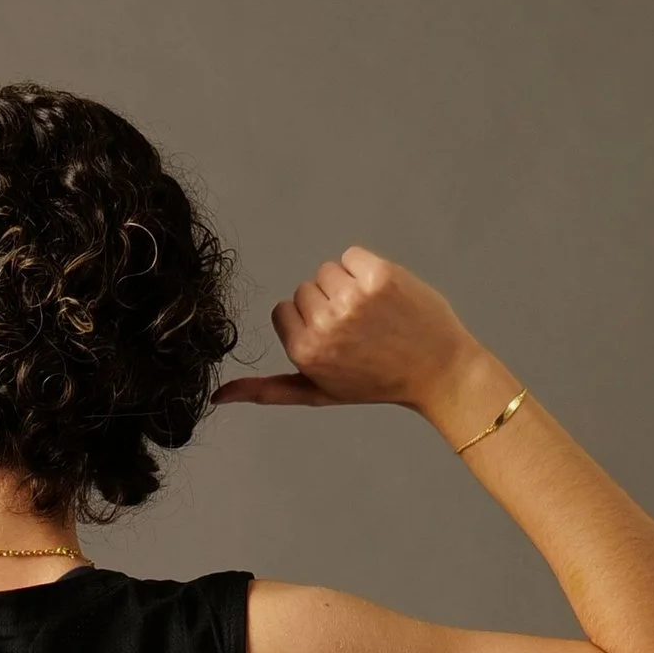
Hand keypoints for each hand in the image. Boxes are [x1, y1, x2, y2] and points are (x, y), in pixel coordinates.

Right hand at [218, 250, 492, 427]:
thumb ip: (267, 390)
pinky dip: (366, 268)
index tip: (336, 338)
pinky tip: (385, 295)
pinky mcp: (378, 275)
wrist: (436, 369)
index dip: (309, 320)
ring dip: (348, 284)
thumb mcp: (316, 391)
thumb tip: (217, 397)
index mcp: (304, 352)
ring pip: (328, 271)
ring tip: (374, 313)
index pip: (284, 309)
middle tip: (360, 329)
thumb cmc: (375, 383)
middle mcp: (324, 325)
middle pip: (306, 287)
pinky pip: (352, 255)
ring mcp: (352, 298)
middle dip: (329, 302)